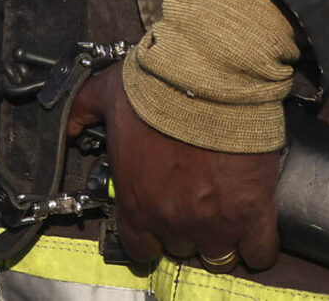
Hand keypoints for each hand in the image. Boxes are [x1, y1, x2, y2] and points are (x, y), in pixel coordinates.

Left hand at [68, 70, 280, 272]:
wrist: (211, 75)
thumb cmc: (160, 86)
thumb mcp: (108, 95)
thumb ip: (82, 112)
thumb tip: (68, 124)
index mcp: (137, 203)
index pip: (141, 247)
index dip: (152, 235)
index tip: (160, 221)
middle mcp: (173, 221)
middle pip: (183, 247)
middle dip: (188, 227)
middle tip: (198, 199)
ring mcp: (216, 221)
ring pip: (220, 253)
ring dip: (223, 236)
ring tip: (229, 211)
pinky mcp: (253, 211)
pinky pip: (260, 251)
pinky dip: (259, 245)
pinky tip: (255, 228)